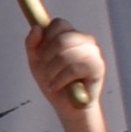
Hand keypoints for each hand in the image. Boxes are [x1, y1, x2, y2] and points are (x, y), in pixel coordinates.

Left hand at [27, 12, 110, 127]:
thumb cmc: (54, 82)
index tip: (42, 57)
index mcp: (72, 35)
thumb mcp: (36, 62)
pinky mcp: (98, 67)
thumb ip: (32, 43)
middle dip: (47, 58)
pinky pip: (74, 68)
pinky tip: (57, 86)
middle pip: (61, 38)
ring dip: (52, 72)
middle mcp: (85, 40)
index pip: (58, 24)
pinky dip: (60, 80)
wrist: (67, 107)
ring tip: (53, 81)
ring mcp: (94, 52)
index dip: (44, 40)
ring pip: (65, 54)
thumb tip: (37, 27)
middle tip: (47, 72)